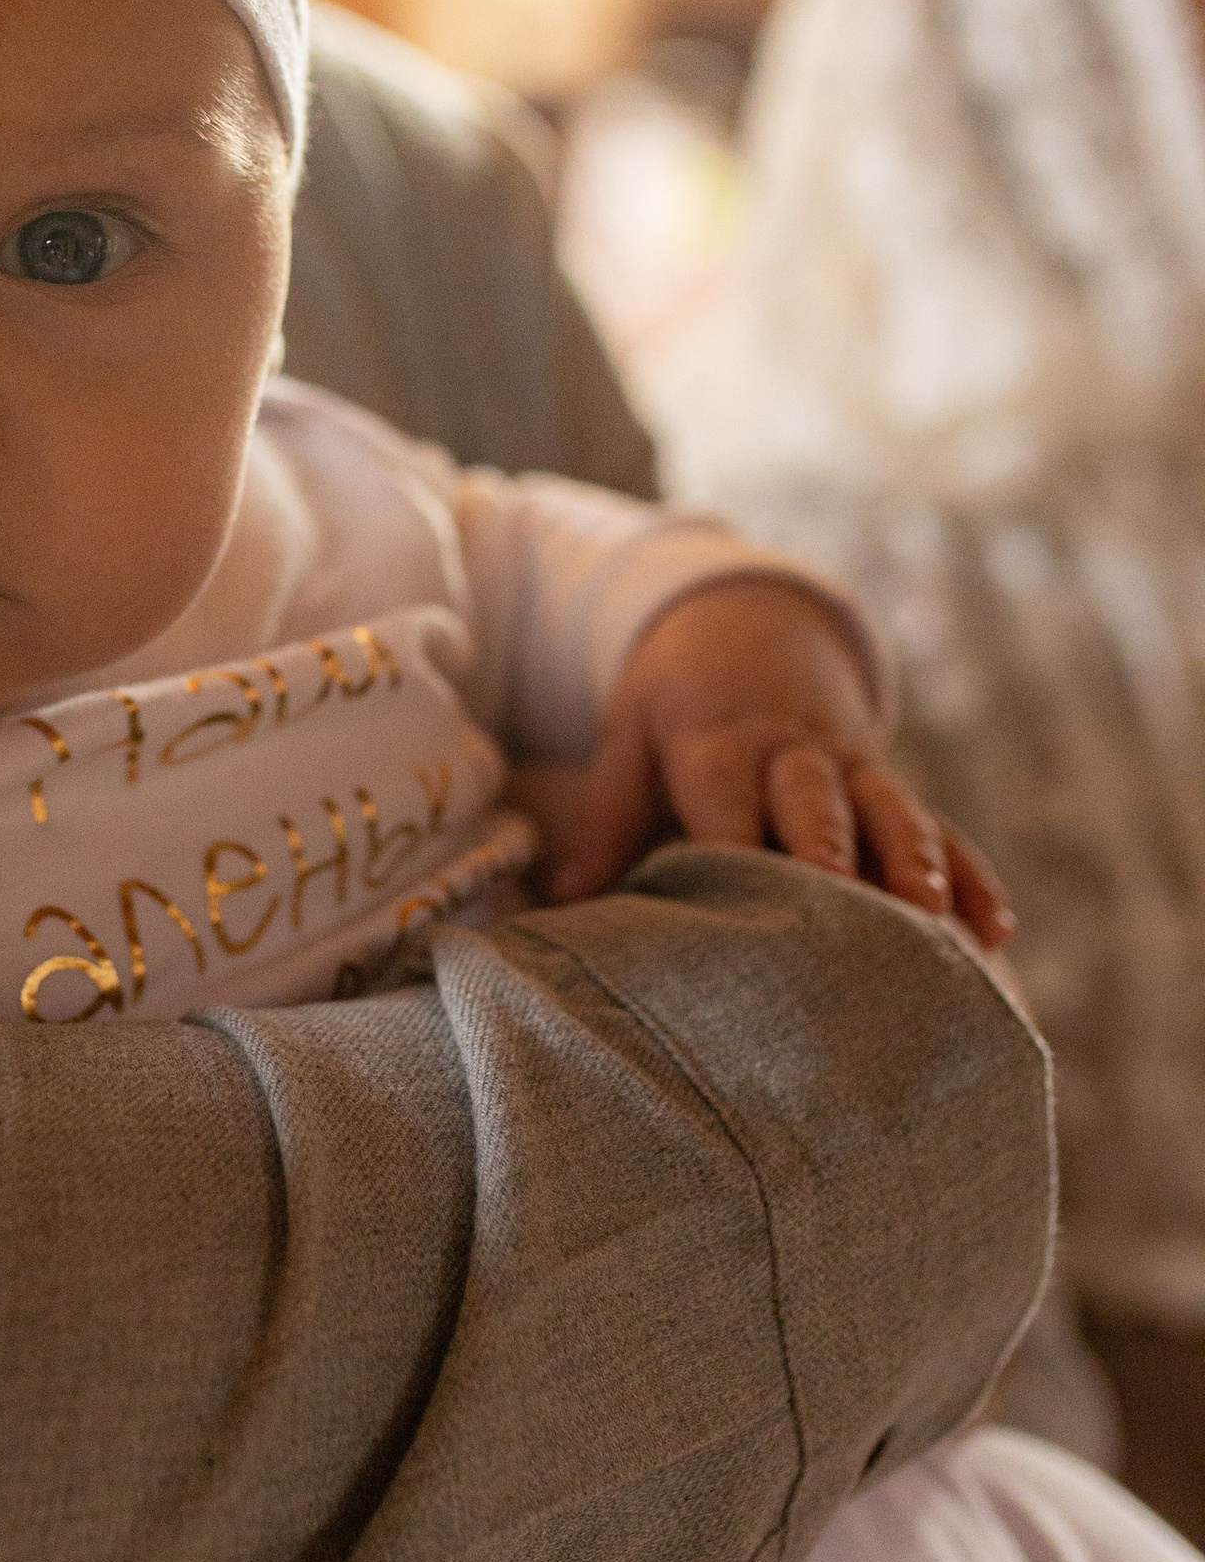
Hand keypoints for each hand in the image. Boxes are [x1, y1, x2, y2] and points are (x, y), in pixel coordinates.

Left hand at [547, 577, 1011, 943]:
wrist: (747, 631)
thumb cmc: (676, 709)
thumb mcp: (629, 741)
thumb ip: (604, 819)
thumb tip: (563, 901)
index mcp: (719, 745)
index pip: (727, 800)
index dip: (738, 850)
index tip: (746, 908)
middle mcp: (794, 754)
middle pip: (819, 802)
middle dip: (838, 850)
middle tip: (854, 903)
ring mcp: (853, 769)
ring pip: (892, 813)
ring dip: (917, 864)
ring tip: (940, 920)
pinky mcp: (891, 786)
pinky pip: (939, 829)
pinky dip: (971, 875)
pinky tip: (998, 929)